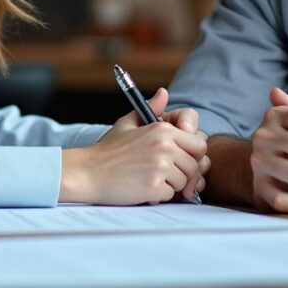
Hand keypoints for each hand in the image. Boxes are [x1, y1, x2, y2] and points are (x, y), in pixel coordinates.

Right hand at [61, 88, 208, 204]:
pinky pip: (170, 195)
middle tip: (167, 175)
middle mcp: (164, 146)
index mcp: (162, 129)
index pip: (200, 144)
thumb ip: (151, 108)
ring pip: (185, 182)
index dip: (193, 154)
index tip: (182, 160)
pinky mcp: (153, 187)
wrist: (87, 172)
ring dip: (171, 185)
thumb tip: (164, 92)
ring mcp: (160, 167)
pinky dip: (160, 195)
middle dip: (184, 173)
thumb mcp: (128, 123)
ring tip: (150, 179)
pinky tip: (143, 188)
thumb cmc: (108, 150)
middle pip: (195, 166)